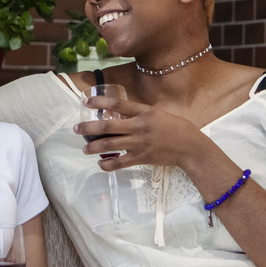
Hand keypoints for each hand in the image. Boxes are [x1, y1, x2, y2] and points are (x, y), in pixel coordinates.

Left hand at [74, 96, 205, 171]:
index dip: (100, 102)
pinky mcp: (141, 157)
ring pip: (110, 145)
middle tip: (76, 129)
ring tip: (85, 148)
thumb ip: (139, 113)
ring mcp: (139, 143)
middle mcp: (139, 126)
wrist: (190, 146)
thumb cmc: (175, 127)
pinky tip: (100, 164)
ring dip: (93, 147)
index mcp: (144, 112)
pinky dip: (108, 164)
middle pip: (107, 126)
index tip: (86, 102)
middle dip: (88, 128)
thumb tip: (120, 112)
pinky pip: (120, 162)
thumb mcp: (157, 113)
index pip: (118, 104)